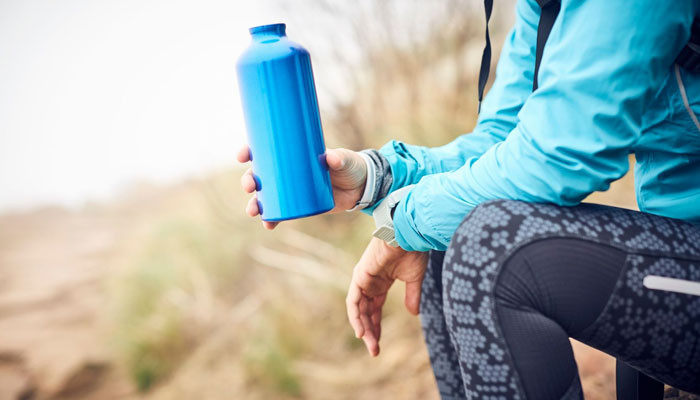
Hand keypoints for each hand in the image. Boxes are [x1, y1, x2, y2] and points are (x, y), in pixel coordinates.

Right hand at [237, 145, 367, 229]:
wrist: (361, 186)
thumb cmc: (349, 166)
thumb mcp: (344, 159)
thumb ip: (339, 158)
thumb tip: (331, 158)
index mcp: (292, 155)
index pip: (265, 151)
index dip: (250, 152)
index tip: (243, 155)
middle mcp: (287, 172)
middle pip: (260, 175)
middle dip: (249, 181)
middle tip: (250, 186)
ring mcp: (292, 190)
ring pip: (265, 196)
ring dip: (255, 203)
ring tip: (253, 210)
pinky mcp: (299, 206)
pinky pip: (280, 213)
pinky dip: (272, 219)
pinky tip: (267, 224)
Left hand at [346, 238, 427, 356]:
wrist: (409, 235)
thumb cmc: (413, 251)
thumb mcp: (414, 279)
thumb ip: (412, 296)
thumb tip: (413, 314)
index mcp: (381, 282)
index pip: (375, 309)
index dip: (376, 326)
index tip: (379, 344)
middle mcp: (369, 282)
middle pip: (366, 312)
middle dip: (370, 331)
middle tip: (375, 351)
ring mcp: (363, 279)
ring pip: (359, 309)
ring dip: (363, 328)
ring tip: (370, 344)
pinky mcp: (359, 276)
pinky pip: (354, 301)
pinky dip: (356, 316)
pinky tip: (361, 332)